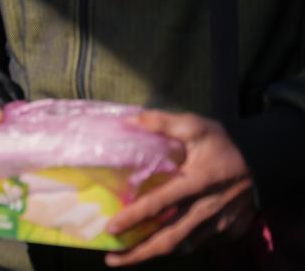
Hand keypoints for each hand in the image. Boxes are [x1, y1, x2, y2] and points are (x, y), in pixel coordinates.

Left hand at [104, 111, 254, 266]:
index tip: (112, 227)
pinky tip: (157, 247)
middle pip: (170, 238)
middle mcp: (206, 208)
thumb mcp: (196, 126)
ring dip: (155, 254)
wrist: (265, 162)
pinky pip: (199, 243)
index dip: (134, 217)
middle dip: (140, 253)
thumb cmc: (225, 143)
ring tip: (128, 258)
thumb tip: (128, 120)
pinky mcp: (227, 230)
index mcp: (196, 182)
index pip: (159, 204)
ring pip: (183, 246)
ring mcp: (218, 223)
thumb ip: (162, 123)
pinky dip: (177, 247)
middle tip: (113, 260)